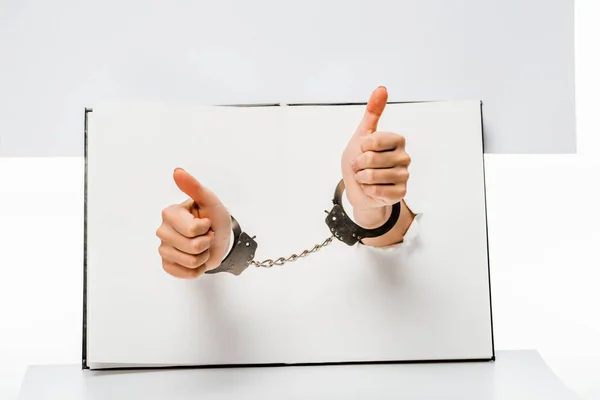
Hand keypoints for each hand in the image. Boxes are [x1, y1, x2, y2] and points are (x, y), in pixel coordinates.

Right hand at [156, 168, 231, 278]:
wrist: (218, 238)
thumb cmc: (213, 217)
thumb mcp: (209, 201)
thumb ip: (194, 187)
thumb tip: (177, 171)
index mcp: (169, 213)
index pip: (193, 230)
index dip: (206, 228)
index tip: (206, 222)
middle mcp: (162, 231)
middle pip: (193, 248)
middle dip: (207, 243)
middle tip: (206, 235)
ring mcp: (163, 249)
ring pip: (191, 262)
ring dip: (204, 256)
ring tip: (203, 246)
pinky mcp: (167, 265)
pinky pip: (186, 274)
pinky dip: (199, 268)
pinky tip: (197, 258)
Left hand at [341, 86, 410, 227]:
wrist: (359, 188)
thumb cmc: (360, 159)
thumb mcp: (362, 134)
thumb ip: (372, 112)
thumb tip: (382, 88)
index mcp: (397, 139)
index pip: (372, 141)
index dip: (360, 147)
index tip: (362, 149)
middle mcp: (404, 156)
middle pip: (370, 159)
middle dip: (358, 165)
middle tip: (361, 166)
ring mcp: (404, 175)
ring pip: (372, 176)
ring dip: (362, 178)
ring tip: (366, 177)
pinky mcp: (401, 192)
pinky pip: (377, 191)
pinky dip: (368, 191)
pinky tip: (372, 189)